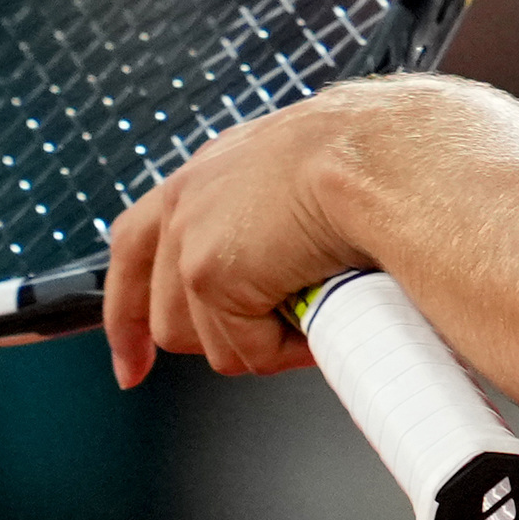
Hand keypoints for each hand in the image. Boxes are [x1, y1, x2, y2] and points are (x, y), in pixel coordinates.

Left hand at [105, 103, 384, 386]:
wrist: (388, 156)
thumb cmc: (376, 161)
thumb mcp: (308, 184)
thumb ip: (275, 226)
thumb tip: (284, 282)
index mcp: (211, 172)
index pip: (138, 246)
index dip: (130, 311)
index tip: (134, 363)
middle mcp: (188, 197)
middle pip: (163, 313)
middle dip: (214, 342)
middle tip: (278, 335)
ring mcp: (191, 237)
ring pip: (202, 341)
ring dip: (260, 343)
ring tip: (316, 314)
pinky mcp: (209, 275)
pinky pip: (243, 351)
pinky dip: (287, 349)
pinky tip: (323, 318)